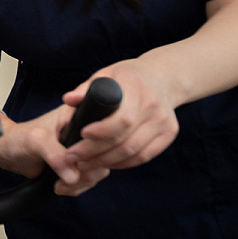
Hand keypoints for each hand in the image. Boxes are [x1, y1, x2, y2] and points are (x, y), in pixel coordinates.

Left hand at [0, 106, 109, 196]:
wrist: (6, 152)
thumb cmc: (17, 138)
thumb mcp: (35, 141)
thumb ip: (54, 154)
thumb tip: (73, 174)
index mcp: (76, 114)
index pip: (102, 131)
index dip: (94, 150)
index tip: (77, 161)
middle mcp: (83, 131)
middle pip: (104, 154)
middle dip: (87, 171)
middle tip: (67, 175)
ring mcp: (81, 149)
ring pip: (98, 170)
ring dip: (82, 182)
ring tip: (60, 183)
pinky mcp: (77, 164)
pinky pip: (88, 179)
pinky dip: (77, 187)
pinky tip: (61, 186)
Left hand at [62, 61, 179, 170]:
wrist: (162, 77)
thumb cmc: (126, 77)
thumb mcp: (106, 74)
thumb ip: (85, 89)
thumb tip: (68, 100)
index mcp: (136, 88)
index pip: (123, 118)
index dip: (101, 131)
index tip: (81, 134)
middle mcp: (154, 107)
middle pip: (125, 140)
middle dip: (95, 152)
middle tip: (73, 156)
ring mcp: (164, 122)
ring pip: (134, 152)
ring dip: (106, 162)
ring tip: (84, 163)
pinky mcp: (169, 134)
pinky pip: (144, 157)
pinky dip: (122, 163)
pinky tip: (106, 163)